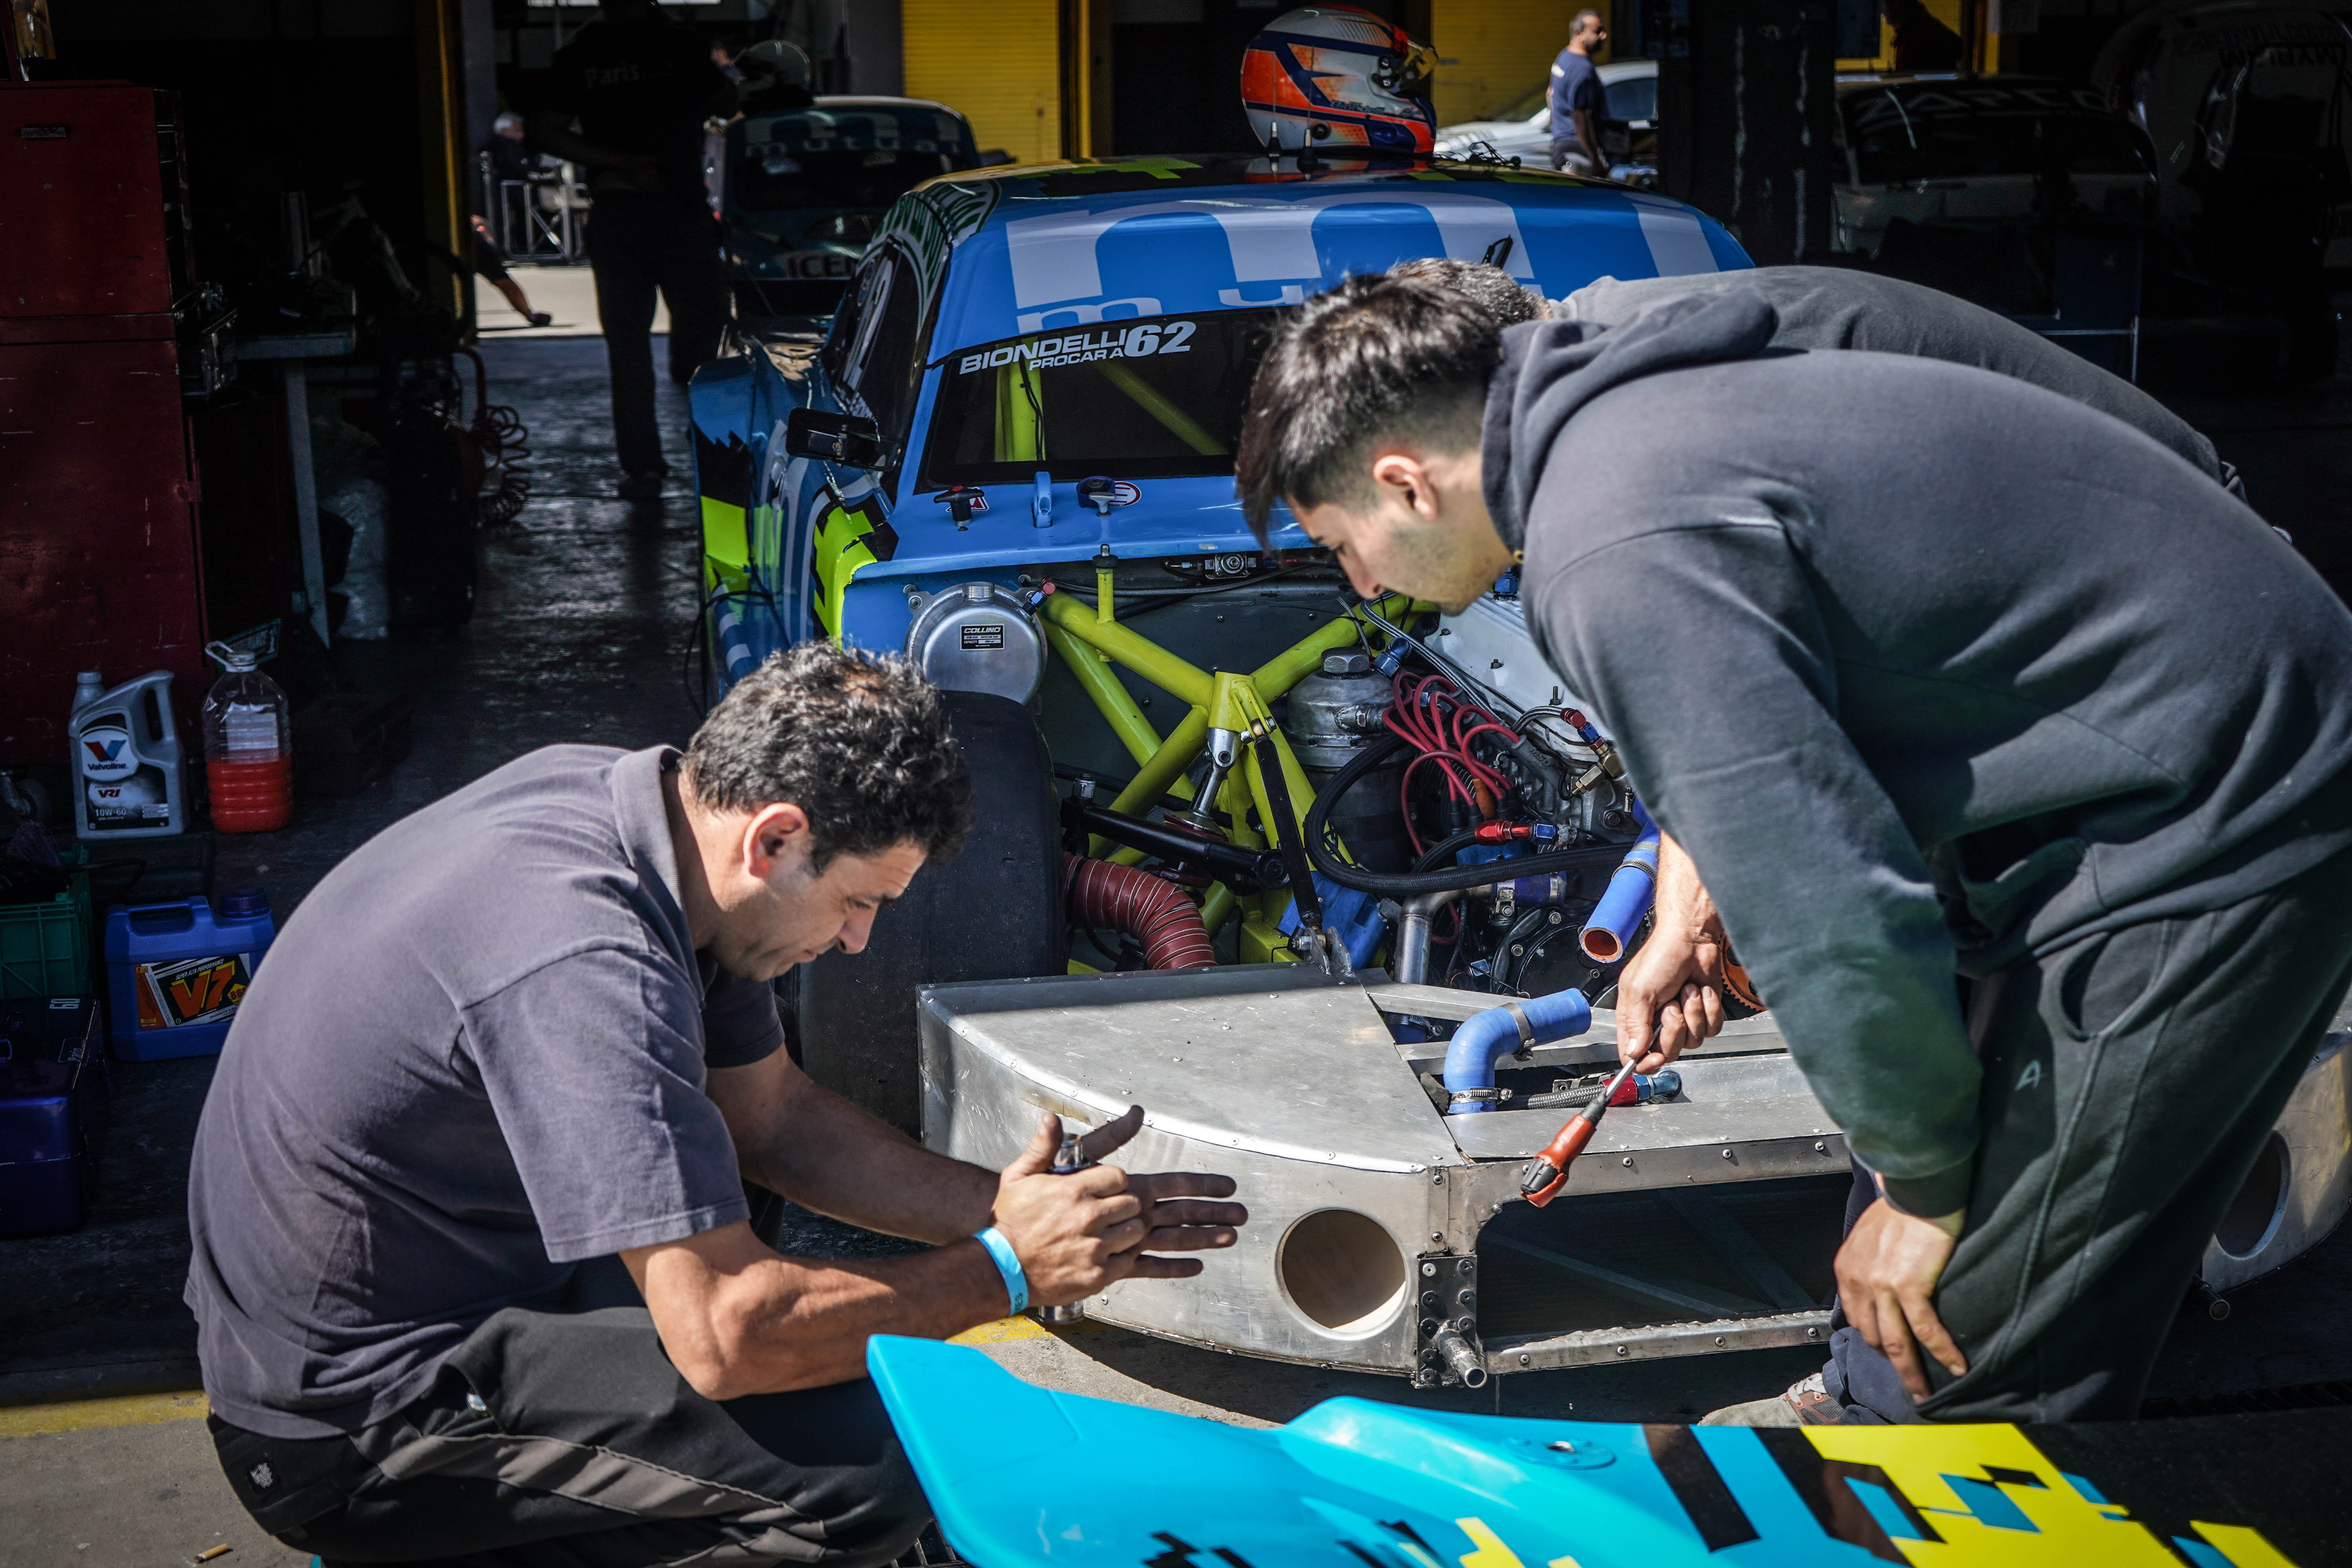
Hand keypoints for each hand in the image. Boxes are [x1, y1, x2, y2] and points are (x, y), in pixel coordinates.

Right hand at [990, 1108, 1244, 1308]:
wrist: (997, 1265)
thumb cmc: (1011, 1216)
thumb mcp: (1024, 1174)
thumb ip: (1045, 1145)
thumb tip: (1052, 1118)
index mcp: (1087, 1189)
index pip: (1137, 1180)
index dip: (1170, 1183)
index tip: (1203, 1184)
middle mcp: (1101, 1216)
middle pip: (1162, 1208)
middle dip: (1204, 1206)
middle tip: (1238, 1205)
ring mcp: (1104, 1247)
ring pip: (1159, 1238)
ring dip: (1198, 1236)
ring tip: (1230, 1234)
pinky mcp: (1103, 1274)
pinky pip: (1144, 1269)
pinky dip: (1171, 1267)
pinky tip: (1197, 1267)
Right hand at [1612, 831, 1727, 1071]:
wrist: (1693, 938)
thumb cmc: (1662, 956)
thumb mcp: (1639, 990)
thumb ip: (1635, 1025)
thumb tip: (1633, 1054)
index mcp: (1634, 1017)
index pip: (1634, 1054)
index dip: (1644, 1062)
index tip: (1655, 1058)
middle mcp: (1658, 1021)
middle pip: (1668, 1051)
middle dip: (1674, 1029)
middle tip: (1671, 1006)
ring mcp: (1683, 1018)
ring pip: (1692, 1041)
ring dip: (1693, 1013)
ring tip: (1687, 990)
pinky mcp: (1704, 1013)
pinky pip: (1711, 1029)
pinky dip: (1709, 1009)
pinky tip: (1701, 991)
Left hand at [1836, 1198, 1966, 1402]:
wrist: (1919, 1187)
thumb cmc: (1902, 1206)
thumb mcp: (1871, 1237)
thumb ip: (1871, 1263)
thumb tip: (1882, 1283)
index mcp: (1848, 1269)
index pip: (1857, 1318)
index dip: (1875, 1340)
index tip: (1892, 1354)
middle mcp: (1858, 1280)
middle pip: (1874, 1336)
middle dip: (1893, 1363)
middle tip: (1911, 1382)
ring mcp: (1882, 1286)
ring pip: (1896, 1343)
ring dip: (1913, 1372)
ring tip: (1926, 1391)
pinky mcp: (1909, 1286)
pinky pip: (1926, 1330)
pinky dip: (1943, 1353)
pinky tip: (1956, 1367)